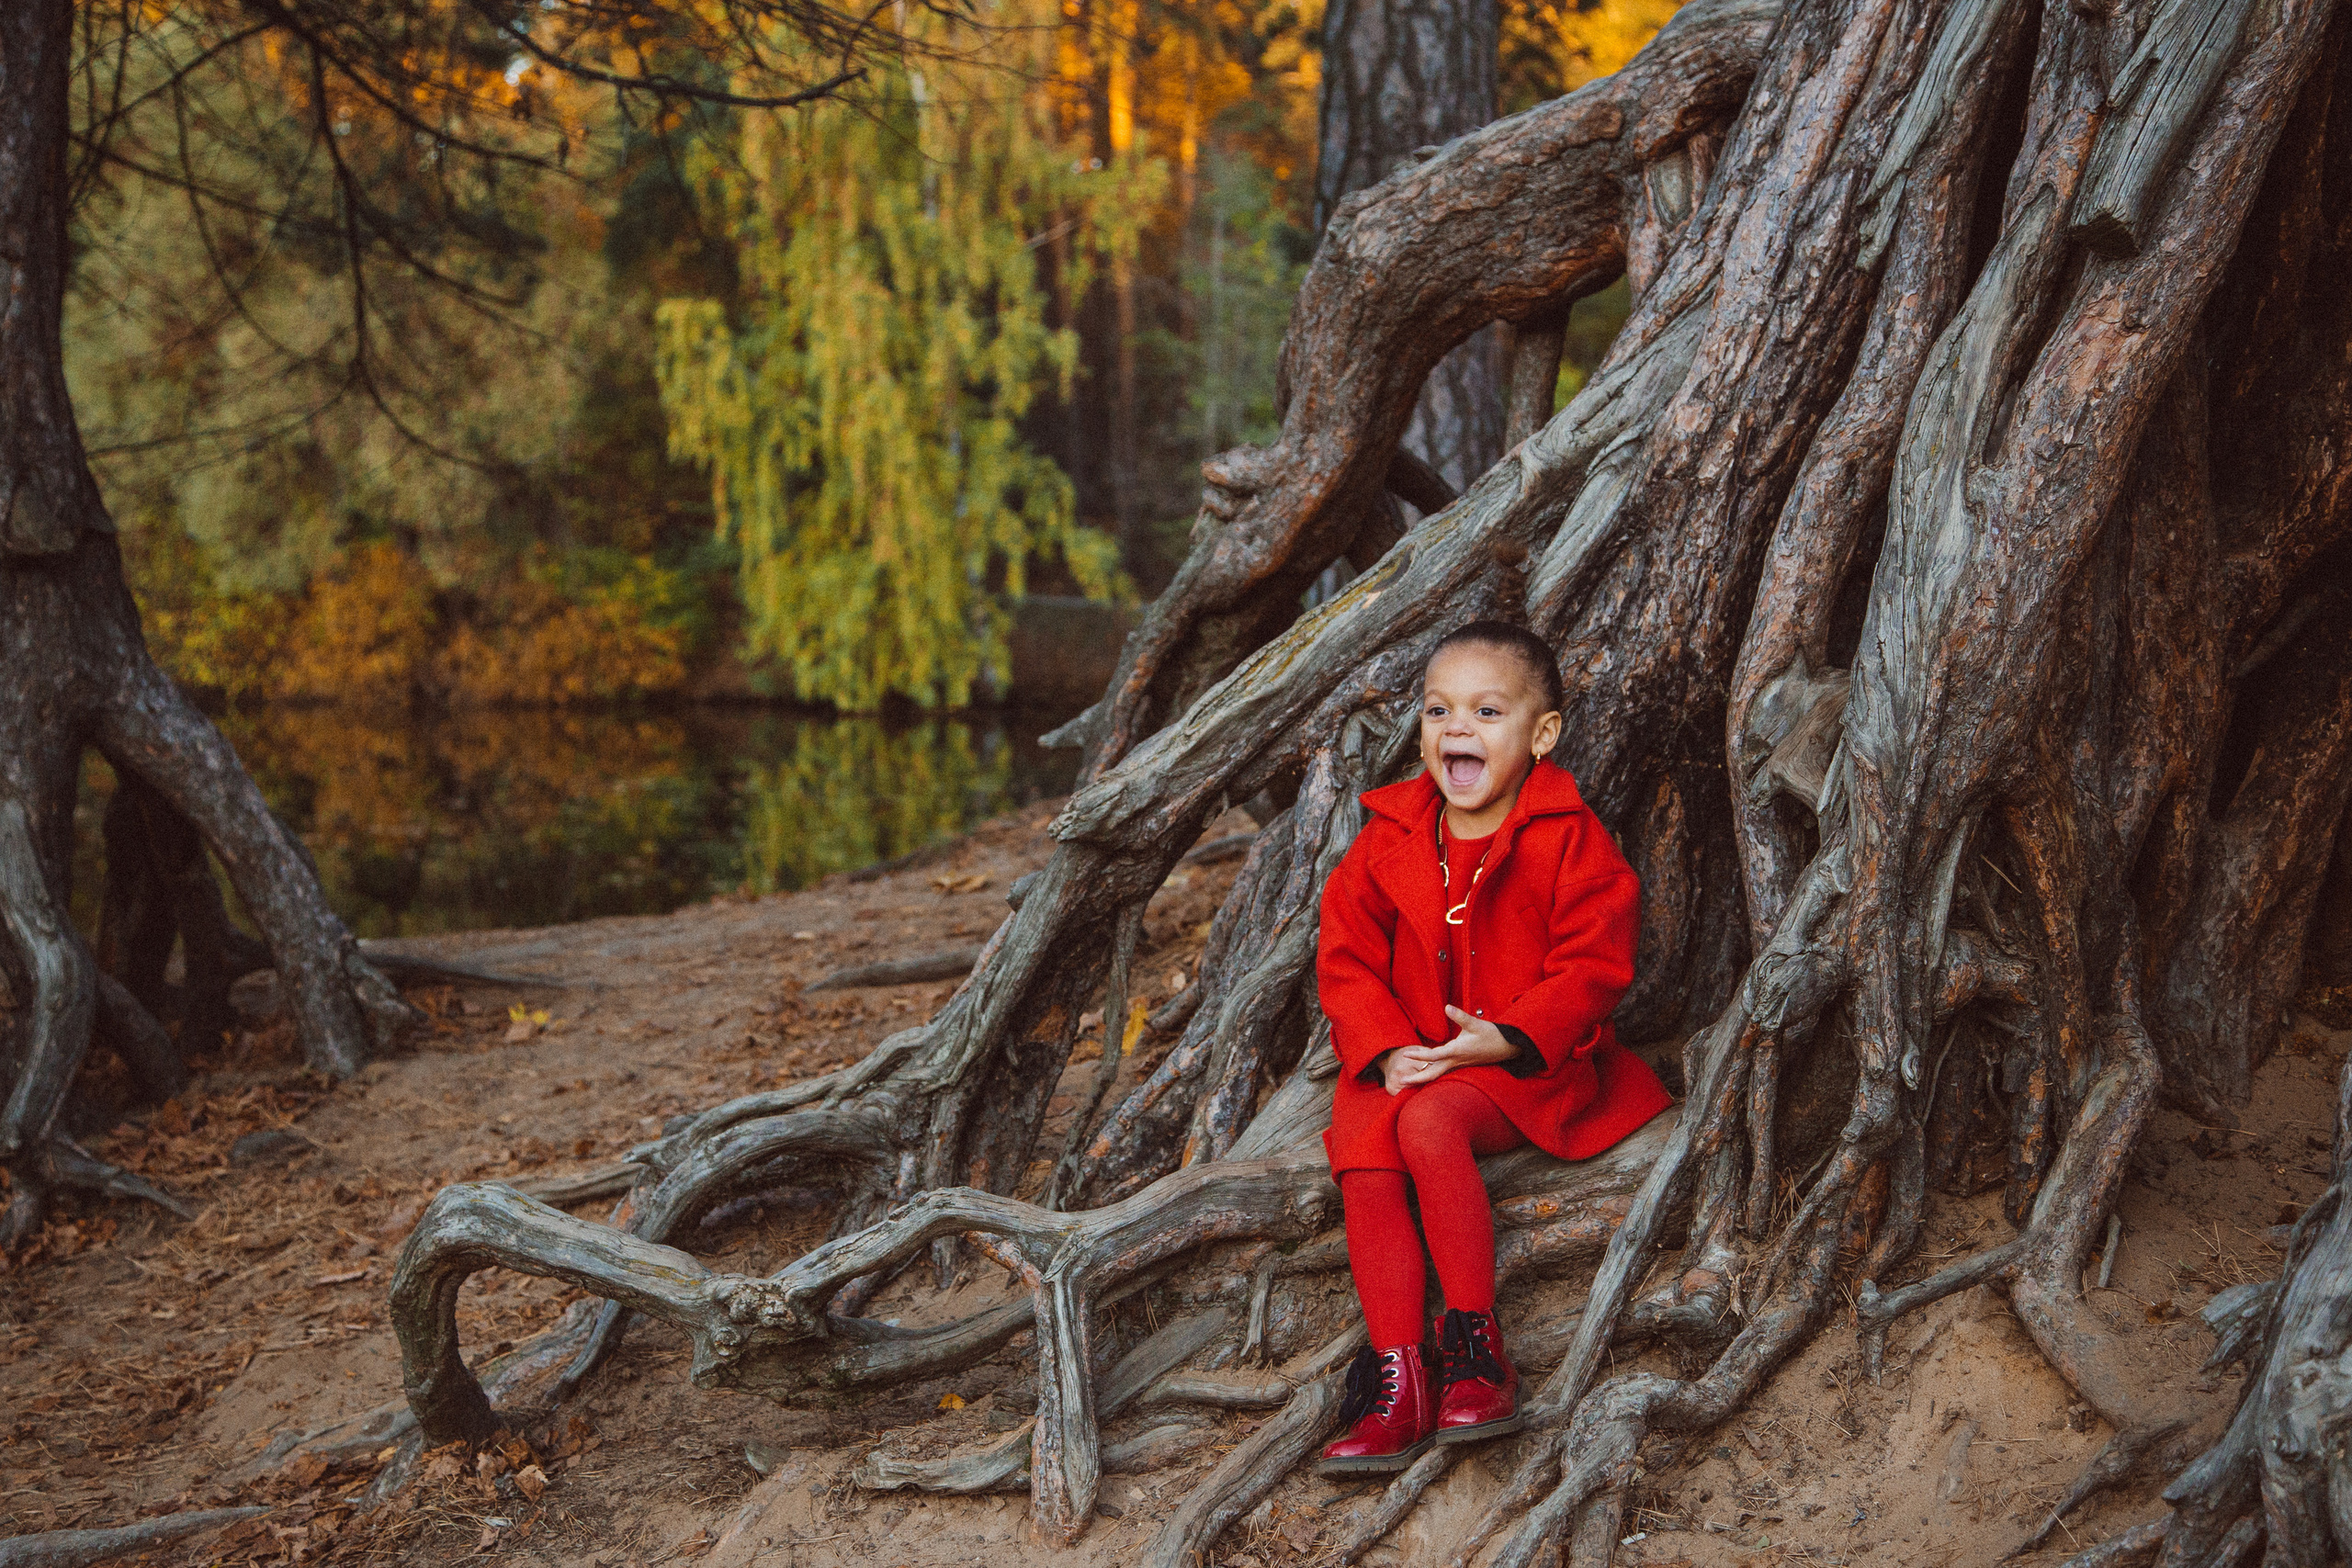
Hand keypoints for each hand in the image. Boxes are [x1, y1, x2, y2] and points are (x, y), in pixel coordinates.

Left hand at [1380, 1006, 1519, 1094]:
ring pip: (1438, 1074)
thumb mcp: (1475, 1023)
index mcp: (1457, 1051)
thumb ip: (1460, 1016)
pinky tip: (1426, 1072)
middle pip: (1433, 1073)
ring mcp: (1459, 1064)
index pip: (1433, 1055)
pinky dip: (1433, 1074)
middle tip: (1401, 1082)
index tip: (1405, 1055)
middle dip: (1417, 1079)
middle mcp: (1456, 1061)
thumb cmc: (1491, 1035)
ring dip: (1423, 1078)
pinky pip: (1444, 1072)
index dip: (1418, 1055)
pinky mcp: (1462, 1064)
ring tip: (1408, 1082)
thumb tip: (1447, 1007)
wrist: (1508, 1047)